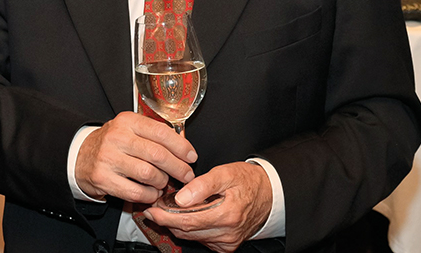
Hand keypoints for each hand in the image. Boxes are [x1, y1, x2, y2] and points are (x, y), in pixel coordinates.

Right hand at [74, 112, 196, 202]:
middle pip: (158, 155)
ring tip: (164, 182)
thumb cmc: (113, 144)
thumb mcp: (130, 130)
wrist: (81, 157)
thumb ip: (154, 135)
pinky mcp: (103, 179)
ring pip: (150, 175)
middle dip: (179, 168)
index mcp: (126, 121)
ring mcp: (108, 158)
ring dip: (163, 182)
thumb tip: (184, 147)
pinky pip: (137, 192)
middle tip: (187, 175)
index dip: (181, 146)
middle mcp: (116, 137)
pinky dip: (150, 195)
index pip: (161, 132)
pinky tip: (152, 192)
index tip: (191, 156)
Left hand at [144, 161, 272, 251]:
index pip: (187, 221)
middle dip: (166, 220)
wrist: (269, 194)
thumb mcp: (225, 174)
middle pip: (187, 231)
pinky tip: (185, 215)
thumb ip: (202, 185)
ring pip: (191, 236)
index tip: (150, 209)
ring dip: (176, 224)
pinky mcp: (226, 246)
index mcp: (227, 215)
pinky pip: (200, 239)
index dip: (165, 216)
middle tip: (153, 207)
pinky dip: (189, 228)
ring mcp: (227, 242)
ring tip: (167, 208)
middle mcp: (227, 233)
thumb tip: (181, 197)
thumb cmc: (247, 181)